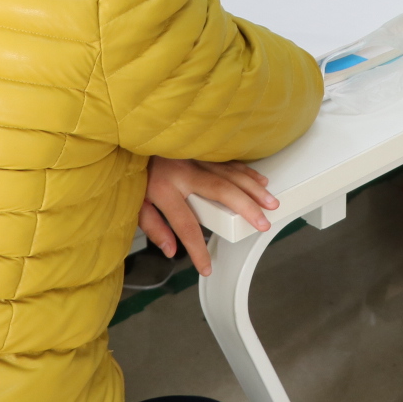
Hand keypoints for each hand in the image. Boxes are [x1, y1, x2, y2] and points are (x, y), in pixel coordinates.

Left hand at [138, 157, 277, 276]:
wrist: (132, 135)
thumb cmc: (134, 172)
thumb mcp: (134, 203)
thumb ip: (154, 227)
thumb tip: (171, 250)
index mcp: (163, 189)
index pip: (185, 226)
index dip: (197, 249)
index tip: (207, 267)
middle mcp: (182, 172)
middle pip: (220, 192)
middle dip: (245, 208)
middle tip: (263, 223)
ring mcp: (194, 158)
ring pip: (229, 174)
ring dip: (252, 189)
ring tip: (270, 203)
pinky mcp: (201, 150)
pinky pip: (228, 161)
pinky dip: (246, 172)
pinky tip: (261, 180)